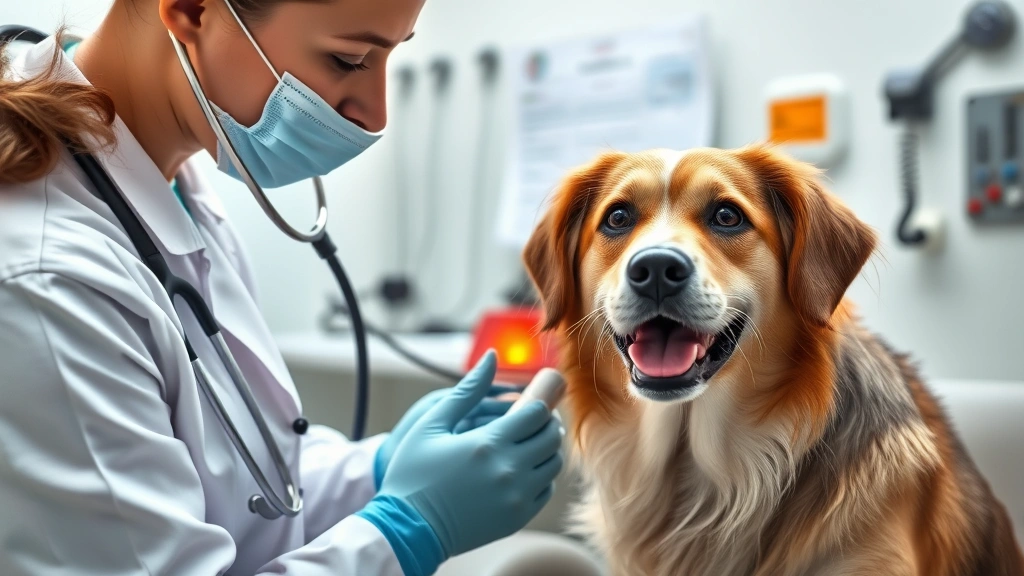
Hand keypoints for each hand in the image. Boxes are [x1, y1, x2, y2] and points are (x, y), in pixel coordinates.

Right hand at [374, 351, 562, 557]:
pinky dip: (541, 475)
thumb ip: (467, 390)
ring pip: (553, 464)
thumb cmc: (413, 472)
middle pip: (551, 437)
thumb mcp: (432, 423)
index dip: (540, 401)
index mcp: (488, 443)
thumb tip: (492, 357)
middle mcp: (509, 470)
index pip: (537, 412)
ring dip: (546, 448)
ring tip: (528, 443)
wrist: (408, 529)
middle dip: (547, 423)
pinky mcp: (518, 517)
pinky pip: (545, 489)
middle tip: (532, 419)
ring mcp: (516, 497)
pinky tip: (522, 468)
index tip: (532, 399)